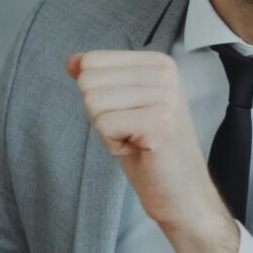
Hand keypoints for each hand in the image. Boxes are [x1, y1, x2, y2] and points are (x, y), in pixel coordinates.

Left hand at [67, 52, 237, 252]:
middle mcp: (165, 73)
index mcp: (157, 62)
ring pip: (94, 103)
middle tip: (131, 131)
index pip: (91, 61)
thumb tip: (71, 61)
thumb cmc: (150, 150)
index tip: (127, 115)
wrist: (180, 190)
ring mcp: (164, 96)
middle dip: (100, 114)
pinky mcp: (159, 121)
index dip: (97, 97)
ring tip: (136, 140)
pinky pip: (104, 125)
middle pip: (89, 82)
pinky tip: (139, 149)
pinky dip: (113, 144)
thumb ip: (99, 79)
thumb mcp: (121, 106)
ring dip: (107, 131)